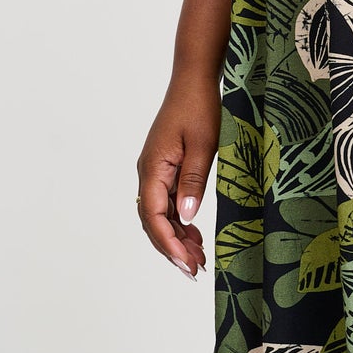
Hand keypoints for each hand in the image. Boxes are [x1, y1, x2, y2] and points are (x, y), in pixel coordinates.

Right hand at [135, 70, 221, 279]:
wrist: (194, 80)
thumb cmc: (199, 107)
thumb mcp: (203, 144)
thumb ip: (193, 181)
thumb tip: (186, 217)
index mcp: (152, 168)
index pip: (154, 216)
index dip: (169, 243)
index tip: (186, 263)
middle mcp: (148, 173)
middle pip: (153, 221)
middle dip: (172, 248)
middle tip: (195, 271)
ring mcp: (155, 171)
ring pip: (160, 215)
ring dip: (177, 238)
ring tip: (198, 259)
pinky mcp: (165, 169)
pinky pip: (167, 203)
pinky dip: (180, 222)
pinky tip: (195, 234)